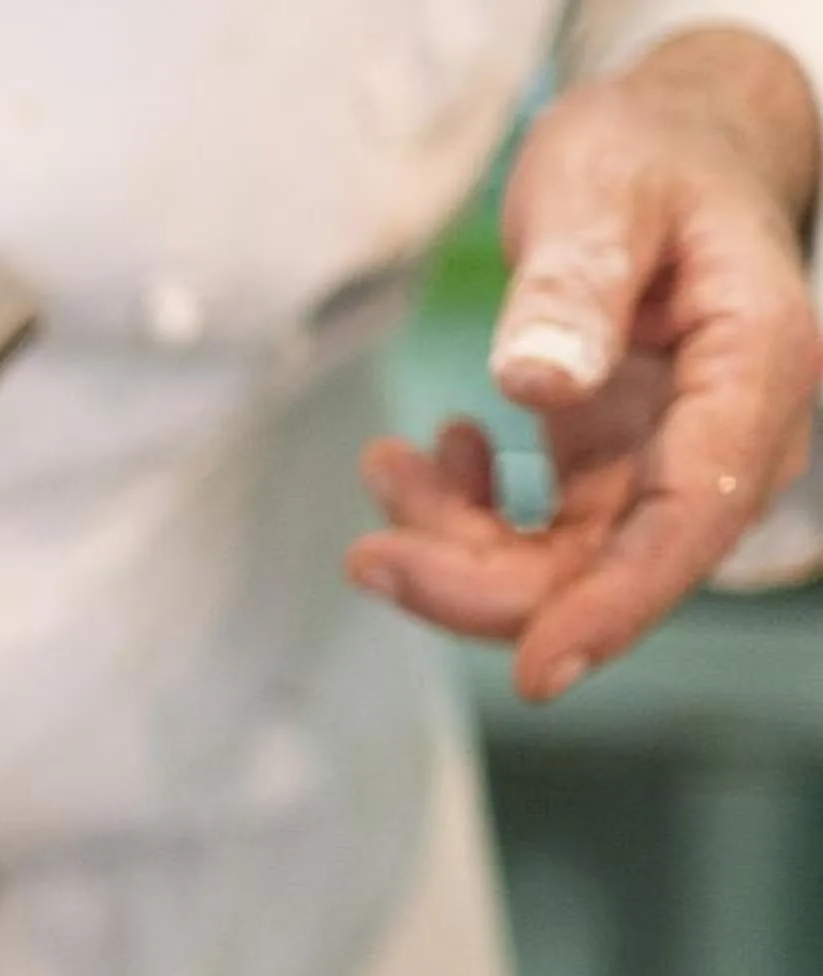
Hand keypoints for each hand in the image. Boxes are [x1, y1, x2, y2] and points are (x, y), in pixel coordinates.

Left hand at [349, 28, 821, 699]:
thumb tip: (538, 382)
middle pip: (616, 564)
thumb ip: (574, 284)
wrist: (662, 148)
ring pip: (565, 564)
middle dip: (483, 582)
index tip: (535, 672)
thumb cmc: (643, 157)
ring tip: (385, 467)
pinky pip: (541, 536)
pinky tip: (429, 455)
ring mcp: (673, 458)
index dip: (616, 605)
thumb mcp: (601, 188)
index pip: (696, 514)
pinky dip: (467, 517)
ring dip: (459, 546)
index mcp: (757, 364)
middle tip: (371, 554)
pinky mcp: (620, 468)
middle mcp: (729, 431)